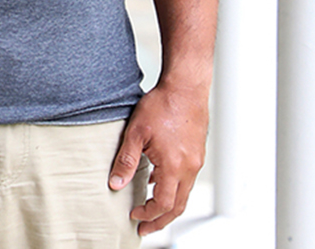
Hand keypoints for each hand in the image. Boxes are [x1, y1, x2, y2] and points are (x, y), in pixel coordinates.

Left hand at [111, 80, 208, 234]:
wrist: (187, 86)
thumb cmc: (164, 104)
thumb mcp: (136, 132)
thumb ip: (126, 161)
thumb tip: (116, 184)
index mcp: (174, 166)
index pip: (163, 204)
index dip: (148, 215)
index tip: (134, 216)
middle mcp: (189, 167)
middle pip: (178, 206)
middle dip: (160, 220)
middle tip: (145, 228)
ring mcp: (196, 160)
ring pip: (184, 194)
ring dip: (168, 206)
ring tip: (151, 210)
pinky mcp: (197, 151)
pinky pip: (187, 179)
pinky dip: (174, 188)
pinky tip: (158, 181)